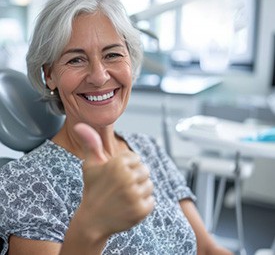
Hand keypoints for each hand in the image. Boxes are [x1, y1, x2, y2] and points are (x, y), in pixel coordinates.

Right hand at [73, 123, 154, 237]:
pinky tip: (128, 207)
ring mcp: (135, 195)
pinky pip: (151, 201)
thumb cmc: (92, 189)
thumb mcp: (90, 165)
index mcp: (118, 163)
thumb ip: (90, 143)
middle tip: (121, 187)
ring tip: (124, 197)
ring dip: (139, 191)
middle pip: (145, 171)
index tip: (116, 176)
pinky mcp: (141, 210)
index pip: (137, 159)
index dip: (127, 167)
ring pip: (149, 186)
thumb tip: (79, 124)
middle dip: (135, 178)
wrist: (92, 221)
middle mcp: (127, 177)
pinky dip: (142, 204)